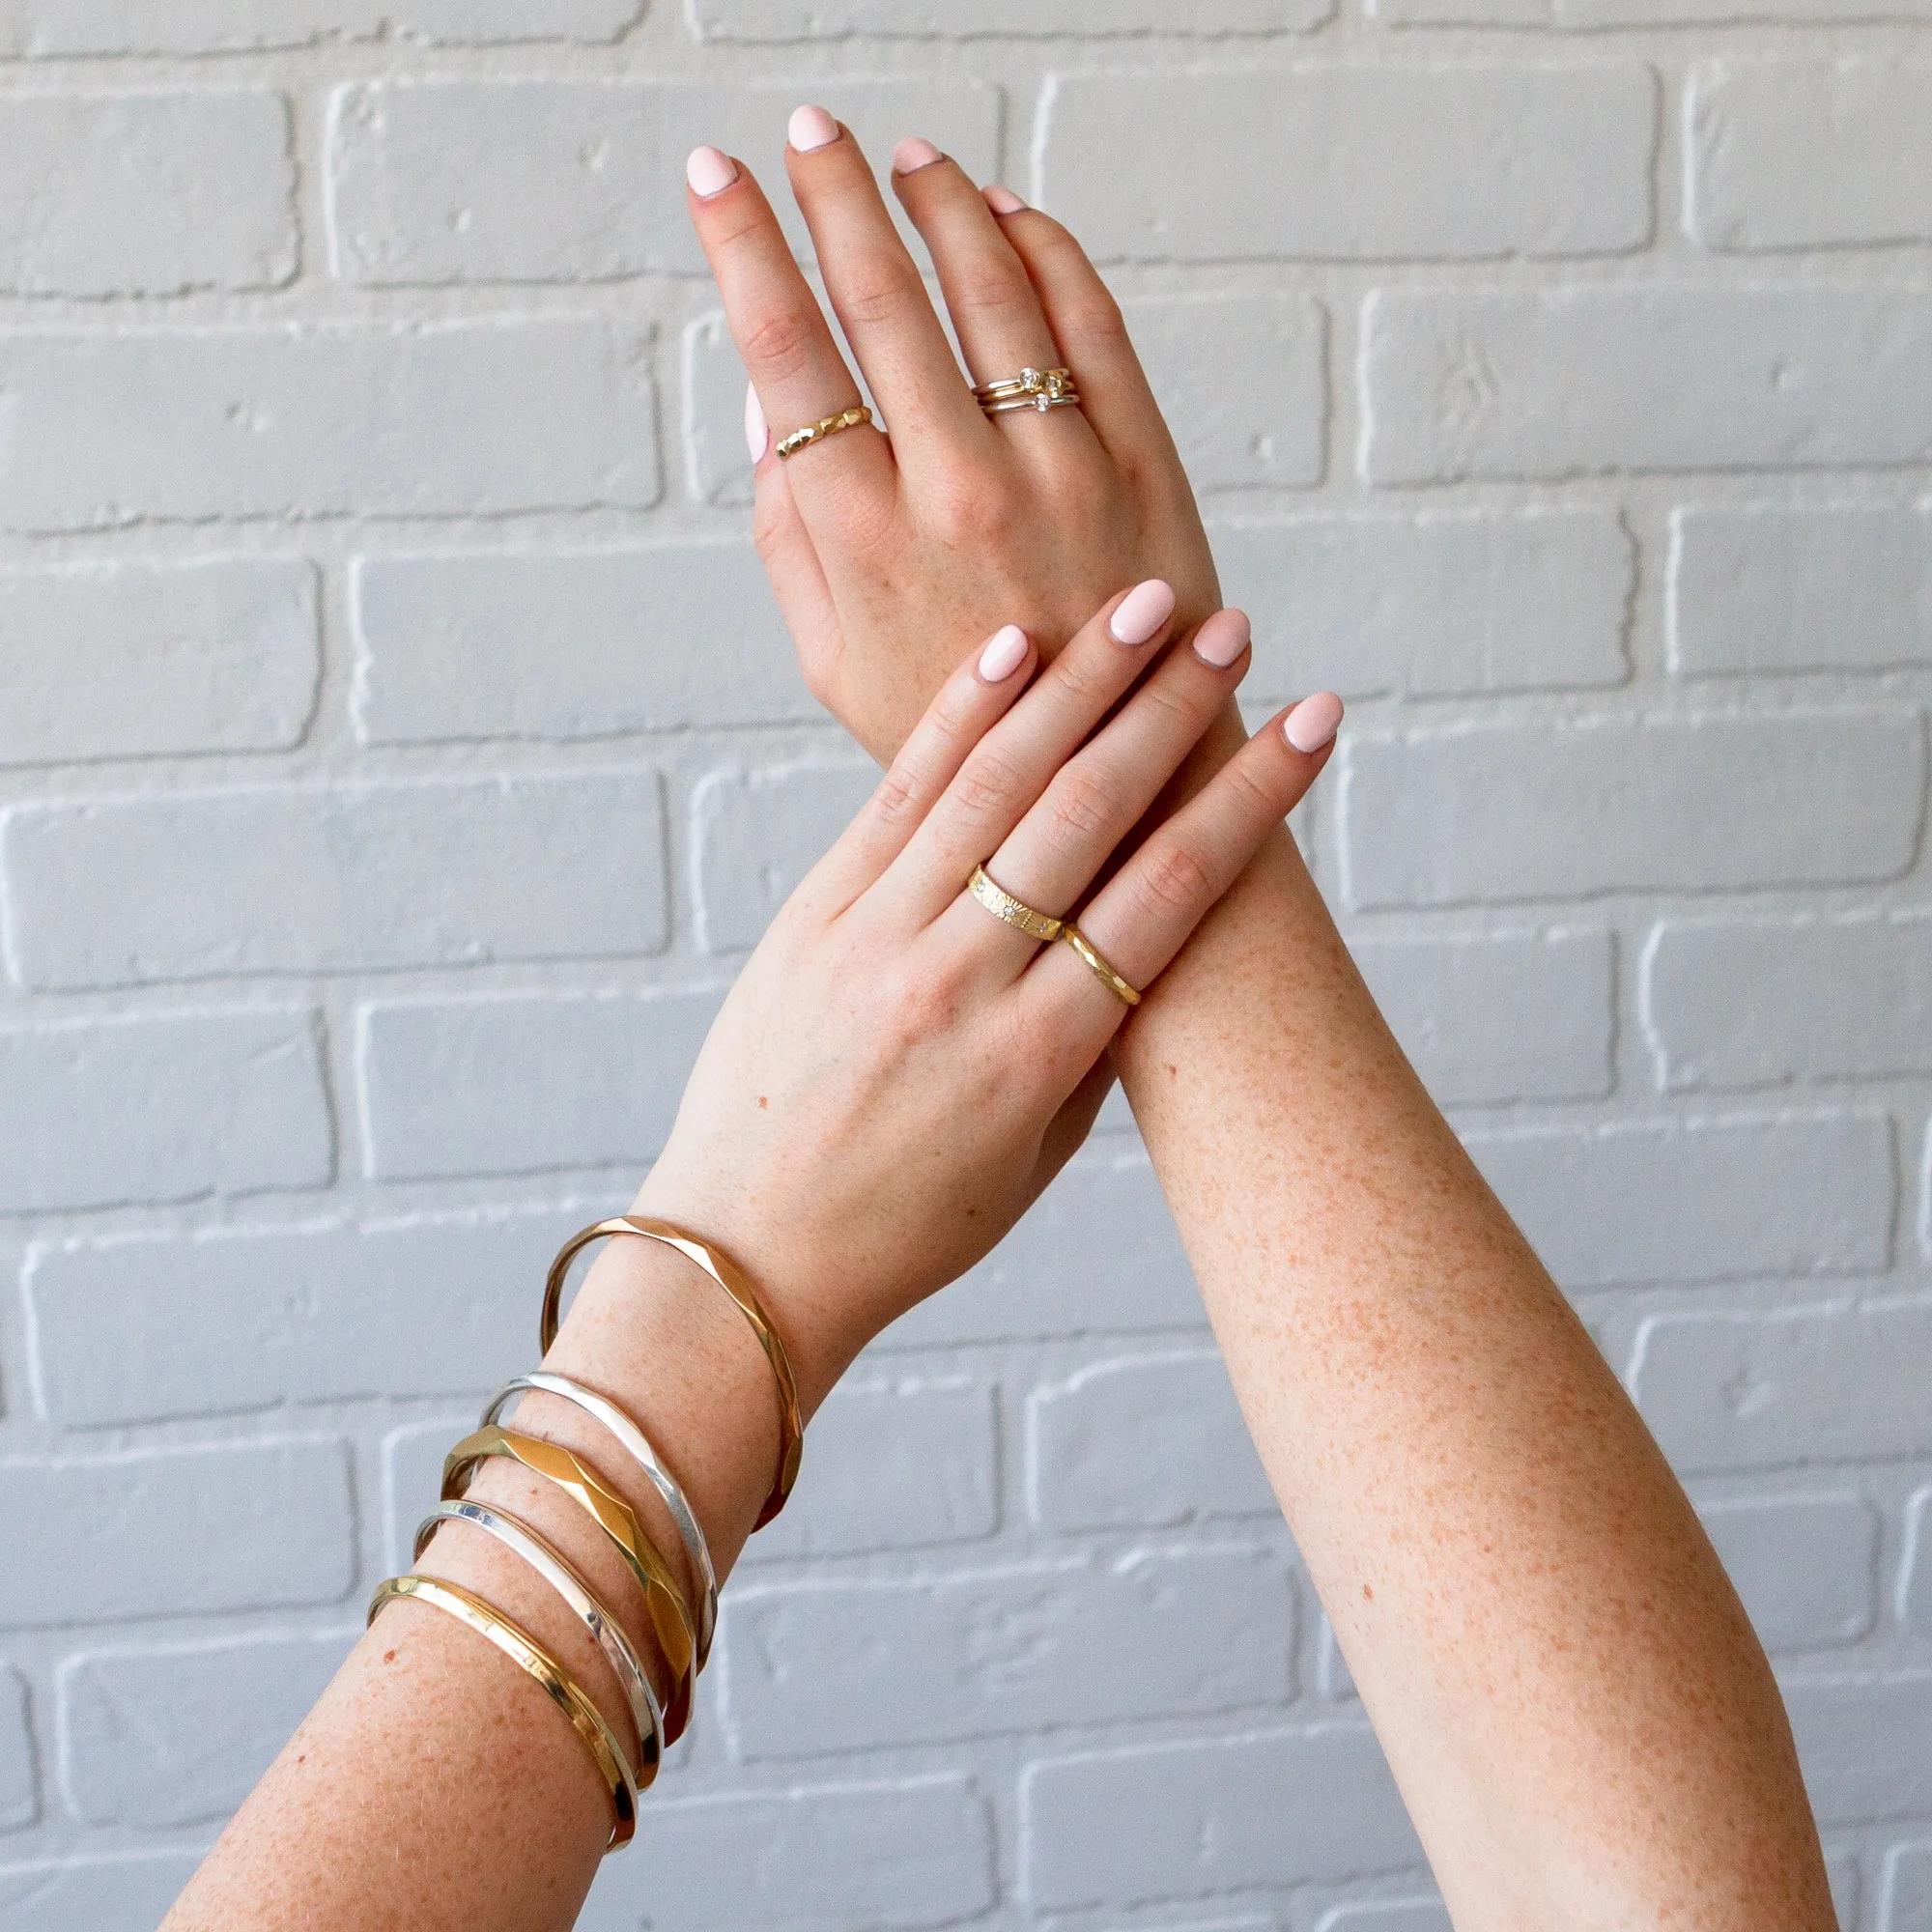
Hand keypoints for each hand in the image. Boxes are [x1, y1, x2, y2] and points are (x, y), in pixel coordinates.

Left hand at [634, 585, 1341, 1402]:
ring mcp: (878, 935)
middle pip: (1088, 812)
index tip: (1314, 722)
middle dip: (1170, 710)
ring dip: (1077, 683)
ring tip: (1141, 606)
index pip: (1171, 890)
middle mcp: (962, 980)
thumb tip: (1148, 926)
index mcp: (1039, 1054)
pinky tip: (1013, 651)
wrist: (749, 1257)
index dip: (1251, 796)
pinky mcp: (814, 912)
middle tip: (1232, 630)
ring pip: (995, 782)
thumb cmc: (910, 1224)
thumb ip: (1093, 1037)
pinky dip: (959, 716)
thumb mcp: (1036, 1154)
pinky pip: (897, 795)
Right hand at [684, 115, 1219, 760]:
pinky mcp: (1144, 464)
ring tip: (903, 160)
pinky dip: (1044, 251)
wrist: (1116, 785)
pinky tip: (1005, 217)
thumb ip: (790, 537)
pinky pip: (1089, 323)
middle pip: (883, 299)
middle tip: (805, 132)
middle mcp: (960, 490)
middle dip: (833, 197)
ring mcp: (1063, 471)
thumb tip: (766, 407)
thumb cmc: (958, 732)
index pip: (788, 355)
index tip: (716, 178)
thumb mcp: (833, 666)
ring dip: (938, 206)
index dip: (743, 250)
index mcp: (865, 540)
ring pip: (992, 290)